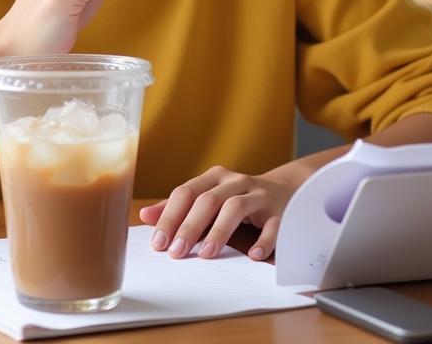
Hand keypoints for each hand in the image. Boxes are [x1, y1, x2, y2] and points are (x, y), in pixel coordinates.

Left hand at [138, 165, 301, 261]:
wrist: (286, 192)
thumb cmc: (239, 200)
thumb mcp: (209, 199)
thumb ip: (180, 208)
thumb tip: (145, 216)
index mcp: (213, 178)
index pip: (185, 192)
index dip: (170, 217)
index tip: (158, 242)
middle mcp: (234, 182)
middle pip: (207, 200)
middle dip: (189, 226)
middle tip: (176, 252)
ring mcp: (258, 195)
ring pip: (235, 207)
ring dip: (218, 231)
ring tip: (206, 254)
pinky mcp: (279, 212)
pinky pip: (272, 225)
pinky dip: (263, 240)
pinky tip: (253, 254)